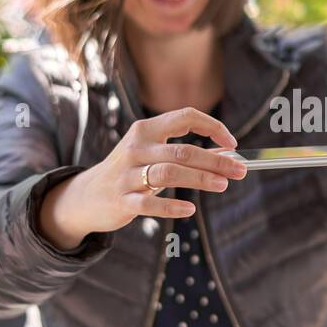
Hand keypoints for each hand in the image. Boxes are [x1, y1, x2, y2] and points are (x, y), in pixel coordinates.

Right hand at [38, 107, 247, 248]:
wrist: (87, 196)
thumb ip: (182, 152)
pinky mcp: (122, 199)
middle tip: (240, 171)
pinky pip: (149, 204)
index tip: (233, 144)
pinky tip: (190, 209)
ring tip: (223, 185)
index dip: (213, 127)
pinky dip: (171, 207)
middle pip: (183, 150)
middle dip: (215, 161)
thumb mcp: (150, 154)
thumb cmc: (129, 172)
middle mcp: (136, 147)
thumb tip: (225, 157)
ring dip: (200, 179)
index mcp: (146, 130)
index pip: (185, 117)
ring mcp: (127, 174)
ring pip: (170, 173)